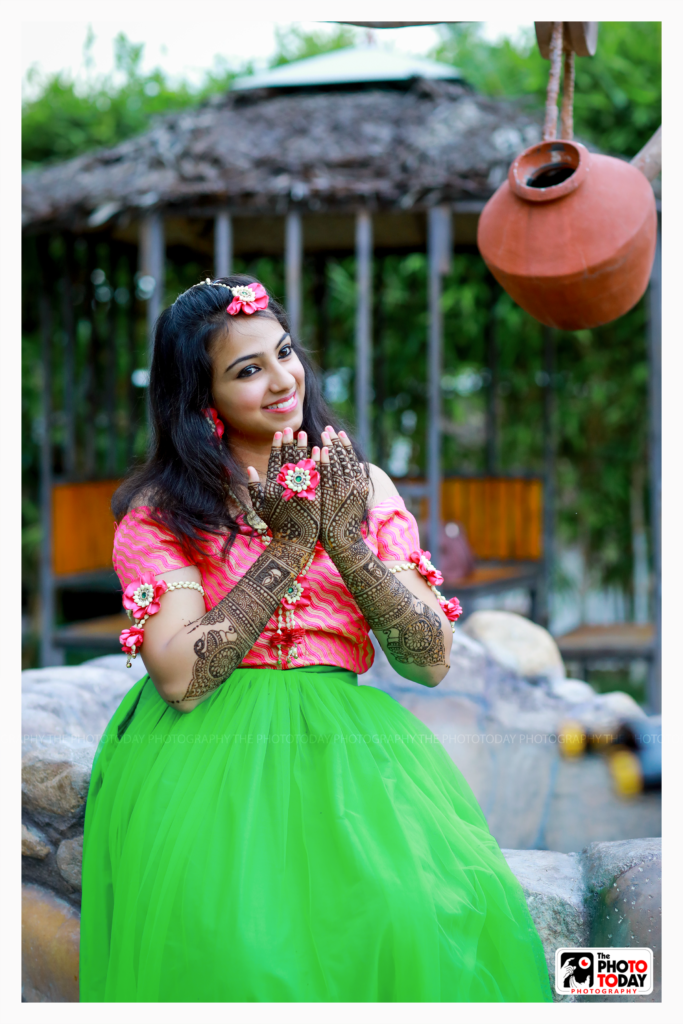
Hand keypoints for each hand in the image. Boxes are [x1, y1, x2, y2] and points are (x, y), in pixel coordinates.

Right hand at [246, 428, 320, 559]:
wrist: (294, 541)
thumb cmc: (277, 524)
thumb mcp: (260, 507)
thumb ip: (254, 487)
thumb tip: (249, 468)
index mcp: (272, 488)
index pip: (274, 462)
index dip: (277, 446)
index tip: (279, 433)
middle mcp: (285, 488)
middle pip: (288, 460)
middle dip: (289, 443)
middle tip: (291, 428)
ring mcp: (300, 492)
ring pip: (301, 465)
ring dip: (302, 448)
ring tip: (304, 434)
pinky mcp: (314, 496)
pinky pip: (316, 475)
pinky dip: (317, 462)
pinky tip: (319, 449)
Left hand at [319, 425, 369, 556]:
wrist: (343, 542)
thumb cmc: (345, 522)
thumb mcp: (353, 500)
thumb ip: (350, 483)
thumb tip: (345, 467)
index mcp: (359, 484)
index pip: (352, 459)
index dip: (345, 445)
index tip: (339, 432)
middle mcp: (352, 485)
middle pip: (343, 457)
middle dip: (336, 441)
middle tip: (328, 427)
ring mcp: (342, 490)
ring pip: (335, 463)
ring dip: (329, 446)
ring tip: (321, 433)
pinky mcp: (331, 497)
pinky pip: (327, 475)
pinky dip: (324, 461)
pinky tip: (318, 450)